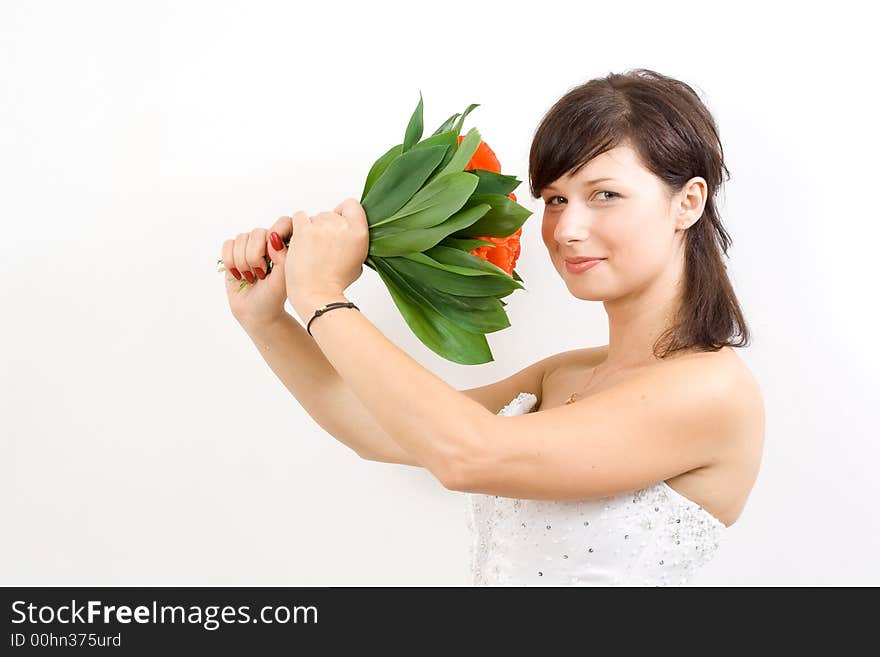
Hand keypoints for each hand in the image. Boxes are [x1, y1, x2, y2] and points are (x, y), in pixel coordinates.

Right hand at [220, 214, 297, 329]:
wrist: (255, 312)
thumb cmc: (273, 297)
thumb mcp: (284, 280)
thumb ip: (283, 257)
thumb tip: (273, 237)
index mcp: (286, 245)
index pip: (283, 222)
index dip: (276, 234)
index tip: (272, 255)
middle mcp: (268, 242)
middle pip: (257, 232)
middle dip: (255, 256)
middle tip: (261, 274)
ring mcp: (250, 246)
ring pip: (241, 238)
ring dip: (242, 262)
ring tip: (251, 277)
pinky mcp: (234, 252)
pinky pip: (227, 244)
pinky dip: (230, 261)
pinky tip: (239, 274)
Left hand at [285, 198, 369, 313]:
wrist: (318, 293)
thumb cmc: (335, 283)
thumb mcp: (358, 262)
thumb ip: (354, 242)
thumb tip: (346, 232)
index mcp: (359, 232)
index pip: (352, 205)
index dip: (344, 214)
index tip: (339, 225)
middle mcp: (342, 226)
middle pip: (331, 213)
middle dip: (326, 226)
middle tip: (323, 246)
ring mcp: (322, 227)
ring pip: (315, 217)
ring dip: (312, 229)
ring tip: (311, 248)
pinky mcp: (304, 230)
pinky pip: (299, 216)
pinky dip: (298, 226)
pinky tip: (300, 240)